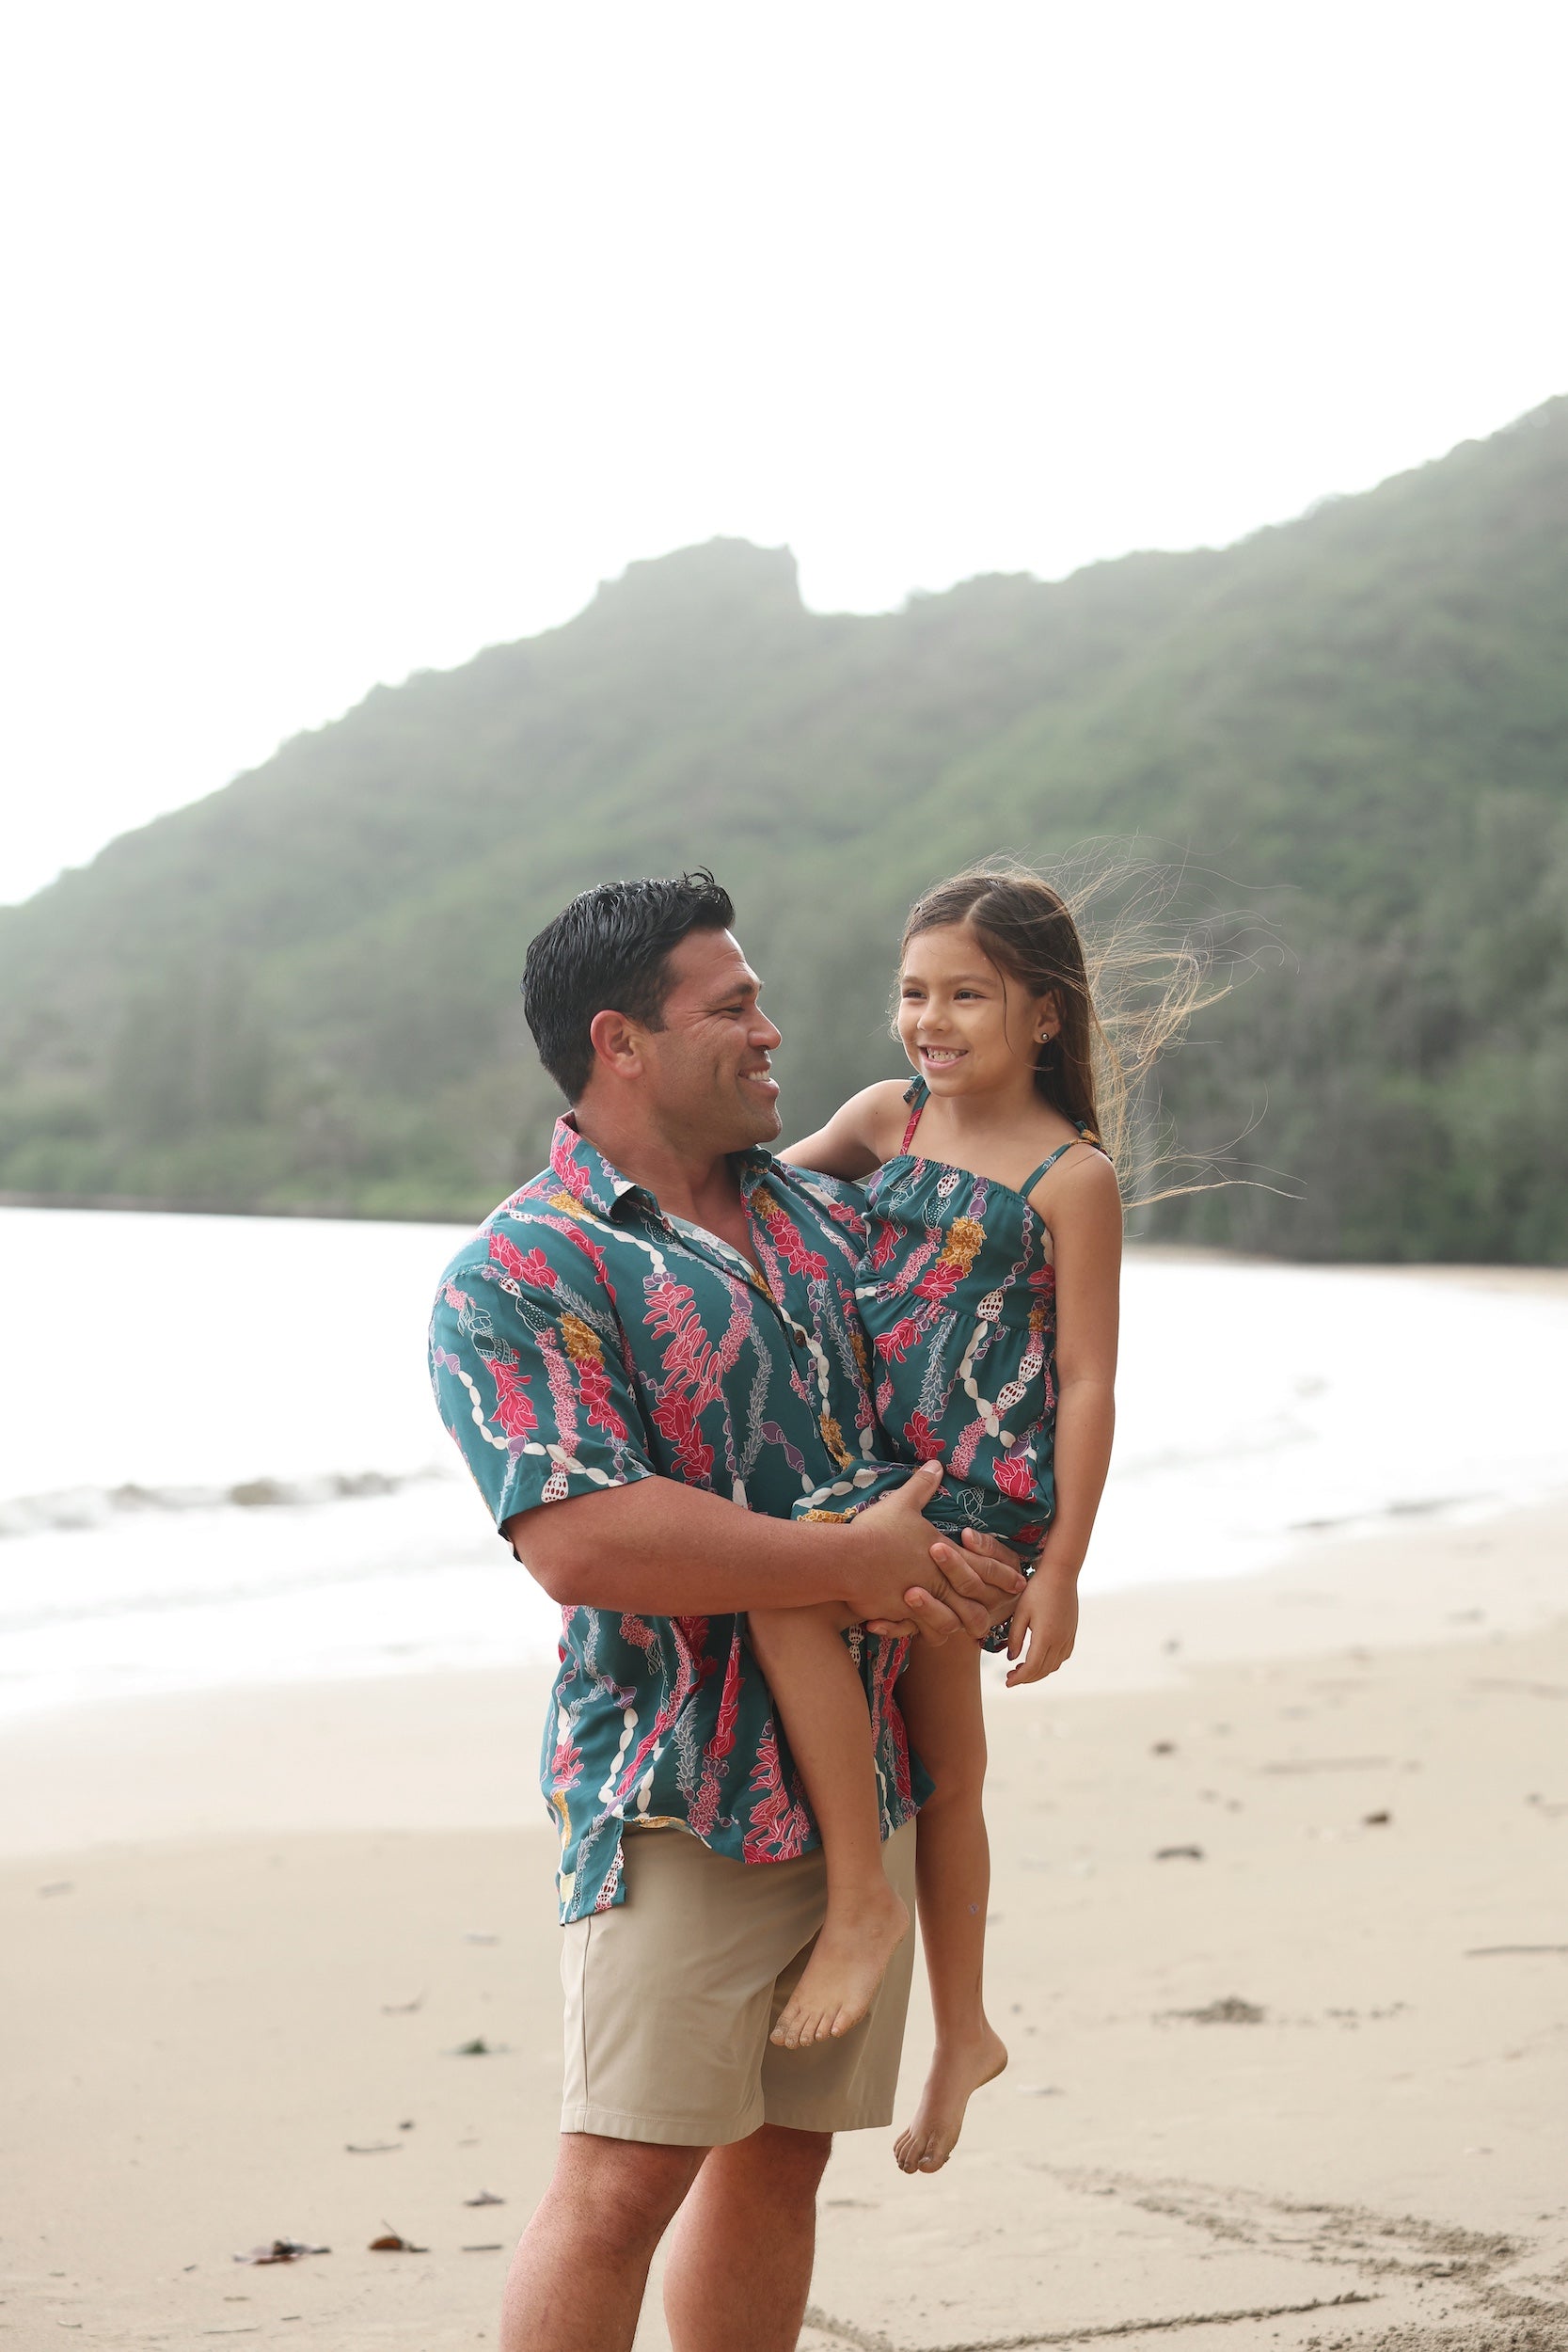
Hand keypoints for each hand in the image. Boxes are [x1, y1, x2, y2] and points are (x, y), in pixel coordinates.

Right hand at [843, 1463, 1017, 1643]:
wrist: (845, 1560)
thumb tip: (935, 1463)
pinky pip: (922, 1633)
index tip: (1019, 1581)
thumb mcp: (902, 1503)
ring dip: (960, 1627)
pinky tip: (929, 1634)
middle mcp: (939, 1582)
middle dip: (989, 1611)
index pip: (982, 1567)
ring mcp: (922, 1603)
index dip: (1002, 1575)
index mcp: (945, 1555)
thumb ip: (922, 1486)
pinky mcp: (902, 1617)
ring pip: (953, 1625)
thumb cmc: (875, 1531)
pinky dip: (927, 1634)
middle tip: (999, 1614)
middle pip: (975, 1605)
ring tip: (967, 1630)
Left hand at [1003, 1558, 1078, 1686]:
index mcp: (1046, 1636)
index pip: (1032, 1667)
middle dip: (1027, 1678)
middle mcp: (1060, 1640)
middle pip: (1043, 1670)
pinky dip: (1050, 1663)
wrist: (1061, 1573)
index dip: (1019, 1678)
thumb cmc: (1037, 1589)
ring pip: (1054, 1665)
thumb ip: (1015, 1637)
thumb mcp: (1020, 1612)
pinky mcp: (1072, 1632)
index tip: (1007, 1682)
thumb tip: (1011, 1658)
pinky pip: (1063, 1656)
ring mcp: (1069, 1637)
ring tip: (1022, 1669)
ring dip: (1039, 1672)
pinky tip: (1039, 1658)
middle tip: (1010, 1677)